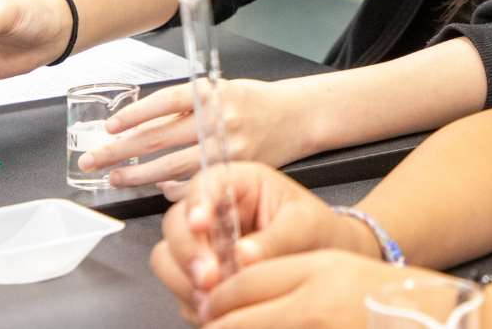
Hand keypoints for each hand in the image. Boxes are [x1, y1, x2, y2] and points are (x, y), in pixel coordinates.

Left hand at [82, 79, 312, 188]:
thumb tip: (140, 124)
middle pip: (159, 137)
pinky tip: (157, 188)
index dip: (134, 114)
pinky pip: (196, 184)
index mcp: (211, 93)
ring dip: (138, 174)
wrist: (296, 117)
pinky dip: (173, 189)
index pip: (165, 101)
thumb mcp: (221, 90)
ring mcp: (226, 147)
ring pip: (172, 166)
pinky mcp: (235, 169)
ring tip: (114, 177)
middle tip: (91, 160)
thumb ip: (186, 106)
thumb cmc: (253, 102)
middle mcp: (217, 119)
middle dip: (120, 150)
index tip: (109, 127)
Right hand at [151, 162, 381, 317]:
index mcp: (236, 185)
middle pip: (175, 224)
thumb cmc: (315, 231)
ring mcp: (201, 245)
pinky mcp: (197, 276)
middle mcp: (212, 212)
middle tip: (210, 278)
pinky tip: (221, 307)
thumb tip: (243, 255)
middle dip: (188, 253)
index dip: (196, 203)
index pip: (204, 184)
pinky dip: (194, 302)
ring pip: (168, 259)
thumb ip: (276, 238)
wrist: (323, 258)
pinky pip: (180, 290)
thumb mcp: (304, 226)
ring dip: (185, 281)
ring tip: (217, 297)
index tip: (201, 224)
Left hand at [195, 251, 449, 327]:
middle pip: (236, 321)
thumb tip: (233, 296)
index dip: (218, 299)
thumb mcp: (335, 269)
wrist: (435, 319)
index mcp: (316, 275)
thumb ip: (285, 276)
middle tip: (212, 325)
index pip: (243, 285)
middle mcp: (312, 309)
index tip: (210, 307)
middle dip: (217, 325)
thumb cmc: (386, 294)